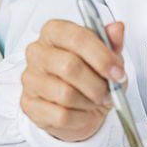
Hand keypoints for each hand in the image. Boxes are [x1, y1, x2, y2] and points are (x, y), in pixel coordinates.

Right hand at [21, 18, 126, 140]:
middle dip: (97, 84)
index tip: (118, 71)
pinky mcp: (29, 105)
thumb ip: (111, 42)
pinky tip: (82, 112)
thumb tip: (117, 28)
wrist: (77, 104)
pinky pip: (60, 115)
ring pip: (66, 94)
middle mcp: (37, 52)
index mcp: (54, 32)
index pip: (77, 37)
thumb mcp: (106, 56)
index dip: (102, 56)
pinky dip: (80, 117)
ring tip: (95, 101)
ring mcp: (30, 79)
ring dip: (89, 102)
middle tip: (109, 91)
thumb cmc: (90, 74)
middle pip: (70, 66)